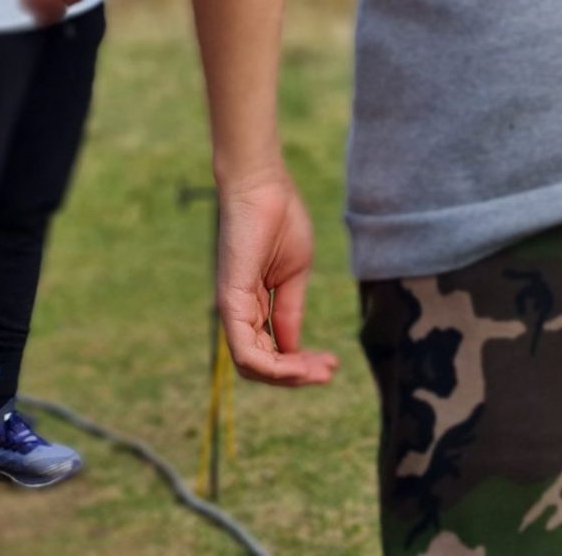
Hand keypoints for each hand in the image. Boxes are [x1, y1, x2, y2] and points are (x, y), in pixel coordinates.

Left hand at [215, 169, 338, 386]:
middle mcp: (238, 313)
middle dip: (297, 375)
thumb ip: (290, 312)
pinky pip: (245, 350)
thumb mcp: (293, 276)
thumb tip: (293, 349)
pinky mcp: (229, 302)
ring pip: (254, 365)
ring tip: (320, 371)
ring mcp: (231, 309)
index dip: (301, 364)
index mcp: (252, 306)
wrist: (264, 185)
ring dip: (289, 375)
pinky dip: (273, 366)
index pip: (271, 352)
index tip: (332, 364)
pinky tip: (300, 365)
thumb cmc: (279, 220)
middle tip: (329, 372)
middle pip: (262, 365)